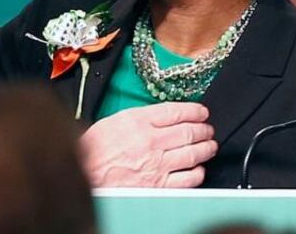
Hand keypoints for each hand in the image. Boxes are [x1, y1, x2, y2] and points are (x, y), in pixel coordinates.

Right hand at [80, 102, 216, 187]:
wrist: (85, 175)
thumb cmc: (94, 149)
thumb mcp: (115, 121)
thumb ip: (141, 117)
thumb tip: (164, 116)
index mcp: (139, 122)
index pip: (177, 111)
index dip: (195, 110)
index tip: (202, 111)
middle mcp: (151, 142)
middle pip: (189, 131)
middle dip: (204, 129)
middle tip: (208, 129)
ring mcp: (157, 165)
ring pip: (193, 154)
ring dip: (206, 148)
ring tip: (210, 146)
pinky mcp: (160, 185)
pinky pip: (189, 178)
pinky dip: (198, 172)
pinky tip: (198, 168)